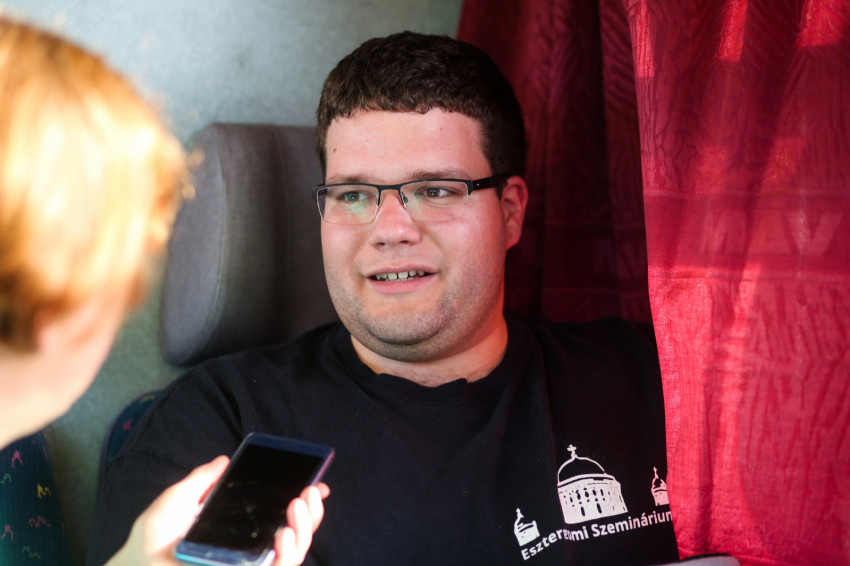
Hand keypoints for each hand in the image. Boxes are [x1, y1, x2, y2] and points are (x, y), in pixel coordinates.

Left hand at [106, 456, 328, 565]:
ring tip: (298, 505)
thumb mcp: (178, 499)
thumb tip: (224, 460)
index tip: (315, 485)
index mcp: (239, 532)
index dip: (303, 505)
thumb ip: (202, 480)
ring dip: (305, 528)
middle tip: (309, 491)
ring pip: (295, 554)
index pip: (280, 519)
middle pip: (296, 535)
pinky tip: (284, 533)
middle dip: (311, 513)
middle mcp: (249, 552)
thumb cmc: (150, 539)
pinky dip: (289, 553)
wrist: (136, 563)